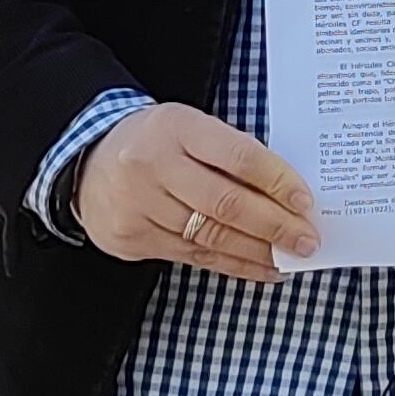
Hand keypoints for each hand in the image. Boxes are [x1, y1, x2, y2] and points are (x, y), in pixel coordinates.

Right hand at [71, 103, 321, 280]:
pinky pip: (193, 257)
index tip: (305, 202)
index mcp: (176, 127)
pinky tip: (260, 267)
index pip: (238, 156)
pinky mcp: (131, 237)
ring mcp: (139, 205)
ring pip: (211, 236)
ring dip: (258, 252)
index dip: (277, 181)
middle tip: (307, 240)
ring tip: (290, 258)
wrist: (87, 160)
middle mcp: (153, 166)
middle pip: (226, 204)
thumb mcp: (190, 127)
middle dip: (274, 226)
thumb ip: (231, 153)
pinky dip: (233, 265)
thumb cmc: (155, 141)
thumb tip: (286, 193)